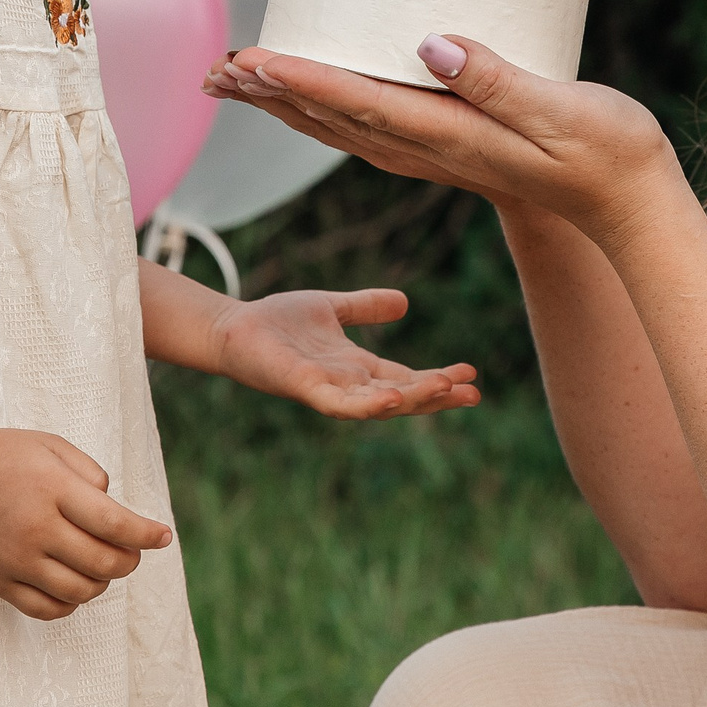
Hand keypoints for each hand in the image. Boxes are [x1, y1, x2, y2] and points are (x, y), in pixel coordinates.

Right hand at [0, 426, 172, 619]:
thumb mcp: (48, 444)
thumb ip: (88, 472)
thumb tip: (114, 507)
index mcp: (53, 489)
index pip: (114, 523)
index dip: (146, 534)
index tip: (164, 537)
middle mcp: (36, 528)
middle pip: (102, 562)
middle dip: (130, 561)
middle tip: (133, 553)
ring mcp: (15, 559)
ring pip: (79, 591)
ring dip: (102, 583)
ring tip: (102, 567)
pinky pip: (46, 609)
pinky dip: (70, 604)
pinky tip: (75, 587)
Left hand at [202, 37, 695, 249]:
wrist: (630, 203)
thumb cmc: (608, 151)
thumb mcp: (560, 109)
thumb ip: (496, 79)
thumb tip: (429, 45)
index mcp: (451, 136)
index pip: (358, 102)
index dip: (299, 80)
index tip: (250, 61)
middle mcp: (432, 149)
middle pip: (333, 118)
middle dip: (273, 93)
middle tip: (217, 70)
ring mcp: (439, 153)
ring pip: (344, 126)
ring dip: (290, 103)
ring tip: (243, 80)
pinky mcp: (451, 147)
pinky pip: (371, 127)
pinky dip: (329, 108)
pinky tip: (315, 94)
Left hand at [210, 288, 480, 418]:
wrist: (233, 328)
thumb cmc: (278, 322)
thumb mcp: (333, 308)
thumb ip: (365, 307)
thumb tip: (404, 301)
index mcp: (357, 369)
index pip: (407, 378)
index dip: (438, 380)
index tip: (471, 375)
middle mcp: (348, 386)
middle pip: (402, 397)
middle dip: (437, 396)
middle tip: (473, 392)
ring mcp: (328, 390)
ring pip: (378, 404)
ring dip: (412, 400)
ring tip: (444, 389)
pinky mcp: (305, 388)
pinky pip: (340, 404)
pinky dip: (367, 405)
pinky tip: (392, 396)